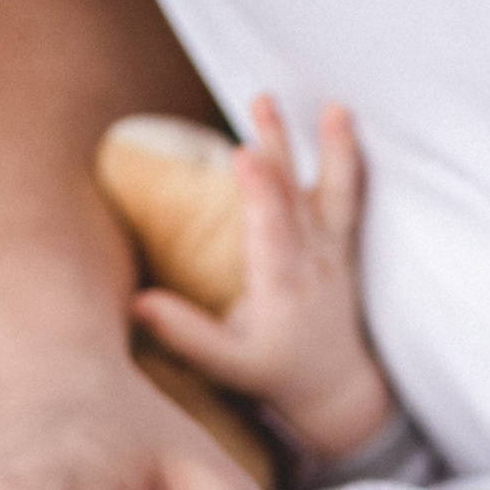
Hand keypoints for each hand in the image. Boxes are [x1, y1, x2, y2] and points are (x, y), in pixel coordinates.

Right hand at [133, 96, 393, 461]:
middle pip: (295, 198)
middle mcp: (313, 264)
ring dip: (330, 147)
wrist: (337, 389)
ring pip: (331, 193)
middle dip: (280, 149)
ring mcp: (333, 252)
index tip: (244, 153)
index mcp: (283, 288)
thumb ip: (186, 335)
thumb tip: (140, 303)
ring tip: (335, 108)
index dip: (259, 192)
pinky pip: (349, 197)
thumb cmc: (276, 374)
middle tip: (263, 100)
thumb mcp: (228, 365)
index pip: (270, 232)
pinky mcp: (342, 245)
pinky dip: (347, 159)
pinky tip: (340, 120)